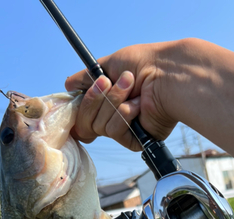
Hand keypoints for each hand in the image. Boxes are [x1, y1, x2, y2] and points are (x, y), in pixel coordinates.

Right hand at [65, 42, 179, 150]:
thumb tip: (68, 85)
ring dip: (114, 102)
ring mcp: (123, 130)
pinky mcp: (134, 140)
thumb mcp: (107, 65)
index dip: (80, 104)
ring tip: (132, 88)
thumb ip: (86, 77)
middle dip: (96, 99)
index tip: (78, 91)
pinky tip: (139, 105)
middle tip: (109, 82)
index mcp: (106, 101)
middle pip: (85, 124)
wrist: (165, 74)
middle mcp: (112, 118)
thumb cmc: (142, 64)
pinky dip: (124, 115)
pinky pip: (114, 132)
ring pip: (100, 127)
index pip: (80, 114)